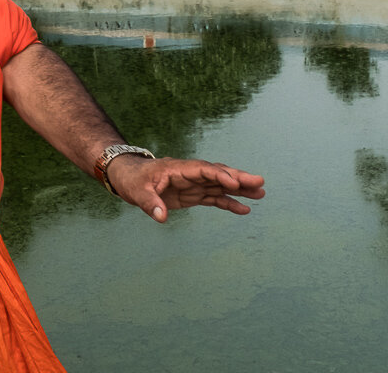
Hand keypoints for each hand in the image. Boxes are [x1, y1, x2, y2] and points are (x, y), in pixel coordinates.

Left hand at [105, 154, 264, 222]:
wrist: (127, 177)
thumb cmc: (132, 180)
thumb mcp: (136, 191)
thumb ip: (149, 203)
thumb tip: (161, 217)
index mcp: (177, 169)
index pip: (203, 169)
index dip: (218, 175)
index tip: (234, 182)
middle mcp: (189, 175)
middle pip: (217, 174)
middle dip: (237, 178)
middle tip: (260, 182)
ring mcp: (192, 184)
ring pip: (220, 185)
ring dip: (239, 190)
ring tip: (261, 194)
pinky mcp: (192, 195)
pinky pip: (213, 198)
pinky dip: (228, 203)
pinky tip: (244, 210)